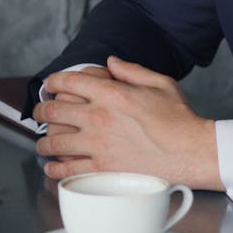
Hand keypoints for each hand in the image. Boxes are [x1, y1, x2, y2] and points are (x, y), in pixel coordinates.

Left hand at [32, 56, 220, 189]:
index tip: (50, 85)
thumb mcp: (160, 83)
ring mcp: (98, 146)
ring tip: (42, 143)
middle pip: (54, 111)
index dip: (54, 81)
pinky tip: (53, 167)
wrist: (193, 153)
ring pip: (55, 142)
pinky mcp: (103, 170)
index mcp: (111, 95)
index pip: (69, 81)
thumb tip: (111, 62)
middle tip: (39, 113)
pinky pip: (69, 170)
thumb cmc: (180, 120)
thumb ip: (131, 70)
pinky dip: (56, 169)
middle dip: (41, 110)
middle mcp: (99, 118)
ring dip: (44, 142)